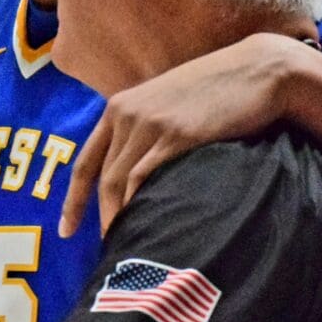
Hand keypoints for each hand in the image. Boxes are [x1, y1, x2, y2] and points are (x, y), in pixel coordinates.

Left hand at [60, 32, 305, 237]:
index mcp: (120, 107)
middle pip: (103, 180)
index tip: (65, 232)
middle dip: (103, 219)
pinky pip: (146, 178)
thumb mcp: (168, 103)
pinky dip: (142, 206)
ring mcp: (150, 124)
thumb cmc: (217, 91)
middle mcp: (127, 114)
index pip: (86, 162)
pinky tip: (148, 227)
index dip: (72, 202)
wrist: (256, 71)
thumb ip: (146, 131)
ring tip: (129, 248)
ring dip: (121, 219)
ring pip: (121, 183)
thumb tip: (138, 176)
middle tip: (110, 251)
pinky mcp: (177, 135)